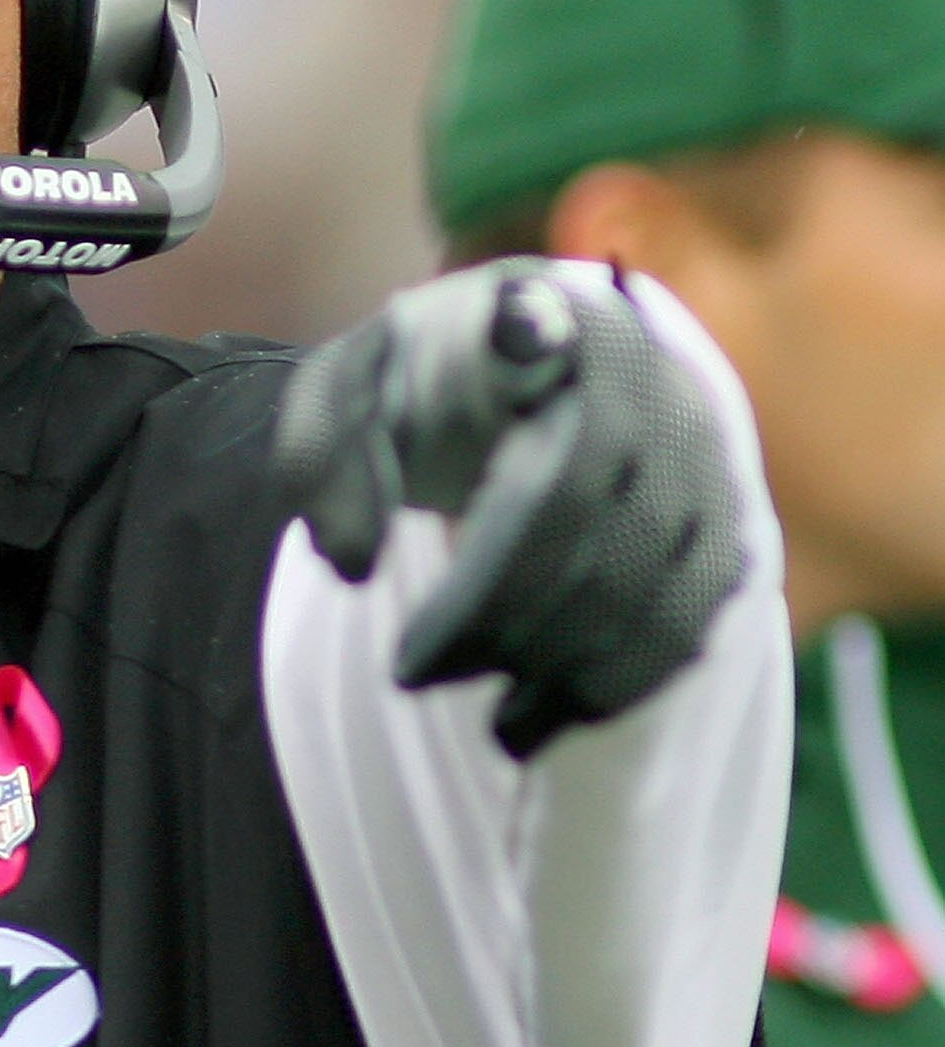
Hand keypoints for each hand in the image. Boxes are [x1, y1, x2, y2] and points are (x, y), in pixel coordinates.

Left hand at [272, 260, 746, 758]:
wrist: (534, 400)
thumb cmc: (430, 395)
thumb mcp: (351, 401)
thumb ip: (321, 456)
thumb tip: (351, 562)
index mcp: (542, 319)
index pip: (537, 326)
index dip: (531, 329)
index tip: (516, 328)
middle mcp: (643, 376)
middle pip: (579, 492)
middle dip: (495, 599)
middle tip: (410, 672)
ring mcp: (701, 456)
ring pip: (646, 570)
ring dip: (560, 658)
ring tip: (489, 727)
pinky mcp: (725, 529)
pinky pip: (690, 619)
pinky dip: (620, 682)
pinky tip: (547, 721)